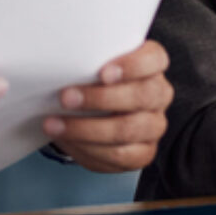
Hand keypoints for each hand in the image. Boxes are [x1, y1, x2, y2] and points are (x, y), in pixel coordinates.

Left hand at [43, 40, 172, 174]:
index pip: (154, 59)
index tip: (102, 72)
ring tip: (56, 124)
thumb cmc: (96, 82)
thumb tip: (64, 65)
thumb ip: (90, 63)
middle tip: (66, 97)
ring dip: (87, 129)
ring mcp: (155, 125)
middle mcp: (159, 94)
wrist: (97, 113)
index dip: (131, 66)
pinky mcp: (144, 152)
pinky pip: (120, 155)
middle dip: (100, 99)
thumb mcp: (95, 65)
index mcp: (154, 66)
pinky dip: (90, 149)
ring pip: (128, 129)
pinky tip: (69, 140)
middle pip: (141, 96)